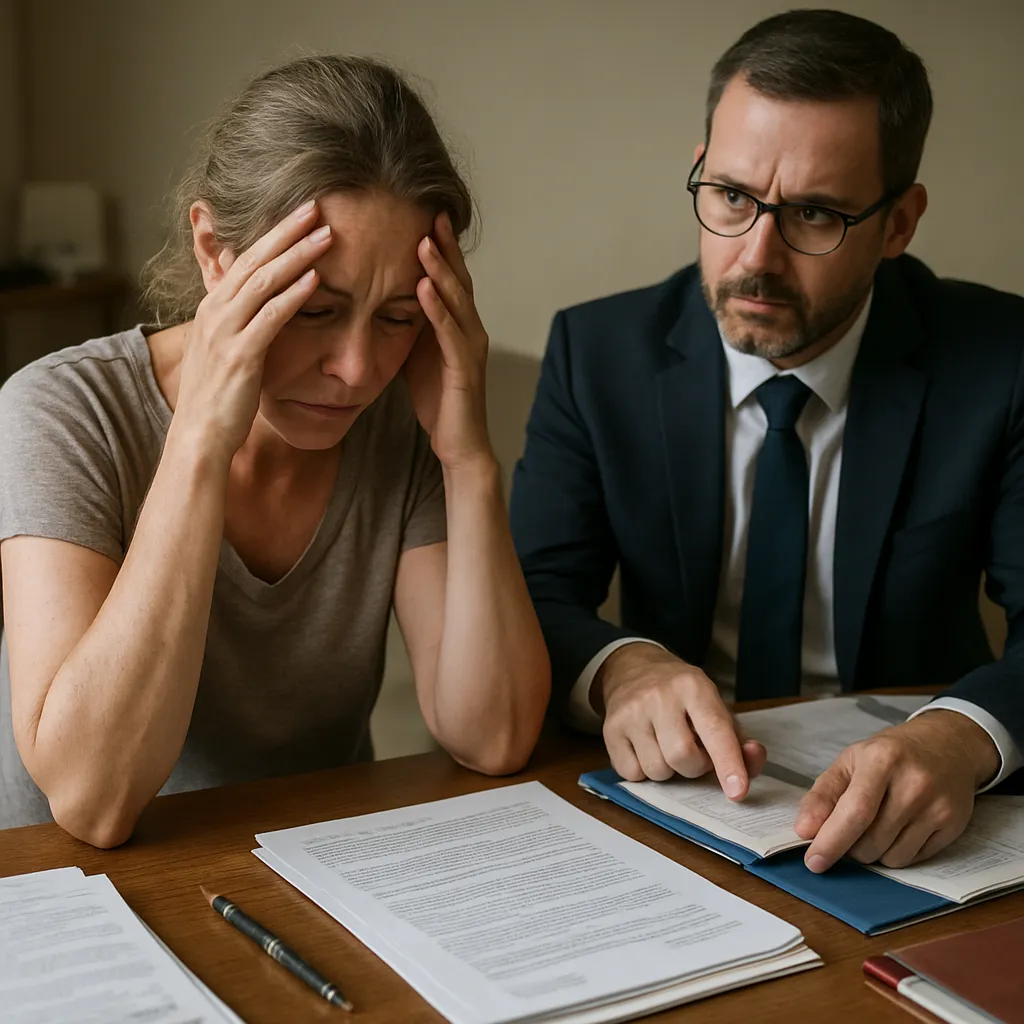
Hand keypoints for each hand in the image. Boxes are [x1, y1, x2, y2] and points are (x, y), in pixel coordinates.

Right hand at [173, 200, 331, 462]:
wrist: (198, 438)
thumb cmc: (219, 399)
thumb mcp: (225, 351)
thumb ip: (240, 324)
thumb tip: (257, 306)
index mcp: (212, 308)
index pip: (245, 259)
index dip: (273, 234)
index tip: (301, 214)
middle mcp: (215, 312)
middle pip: (255, 259)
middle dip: (287, 230)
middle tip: (317, 205)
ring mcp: (225, 332)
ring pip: (263, 281)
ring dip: (297, 254)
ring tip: (326, 234)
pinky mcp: (240, 356)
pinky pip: (270, 317)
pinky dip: (294, 295)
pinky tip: (316, 279)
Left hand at [404, 212, 492, 470]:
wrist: (459, 443)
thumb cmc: (439, 401)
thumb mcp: (416, 354)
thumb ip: (408, 325)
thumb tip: (380, 300)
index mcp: (457, 325)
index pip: (449, 278)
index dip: (438, 247)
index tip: (422, 215)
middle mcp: (470, 329)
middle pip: (458, 279)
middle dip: (444, 246)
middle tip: (429, 211)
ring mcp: (470, 347)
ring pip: (457, 300)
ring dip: (440, 270)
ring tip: (424, 241)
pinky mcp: (464, 367)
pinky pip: (450, 332)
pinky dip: (437, 308)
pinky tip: (423, 288)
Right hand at [598, 643, 766, 798]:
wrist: (634, 669)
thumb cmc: (682, 696)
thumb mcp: (714, 707)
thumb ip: (738, 739)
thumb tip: (752, 761)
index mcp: (693, 686)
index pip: (715, 731)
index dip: (729, 764)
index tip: (737, 791)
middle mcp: (659, 695)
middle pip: (683, 758)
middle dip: (693, 767)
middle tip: (692, 751)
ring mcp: (631, 711)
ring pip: (657, 771)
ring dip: (668, 770)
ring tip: (666, 746)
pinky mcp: (610, 728)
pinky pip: (632, 774)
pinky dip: (643, 771)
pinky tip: (645, 748)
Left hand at [796, 710, 999, 871]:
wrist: (947, 744)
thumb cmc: (890, 755)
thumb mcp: (850, 761)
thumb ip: (823, 794)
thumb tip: (804, 830)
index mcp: (881, 760)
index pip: (855, 812)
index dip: (831, 841)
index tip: (813, 861)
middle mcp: (914, 783)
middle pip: (870, 841)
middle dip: (849, 847)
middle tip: (848, 830)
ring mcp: (937, 806)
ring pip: (890, 857)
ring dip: (873, 852)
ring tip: (876, 824)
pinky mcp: (953, 825)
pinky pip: (912, 859)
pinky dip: (896, 852)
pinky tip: (899, 828)